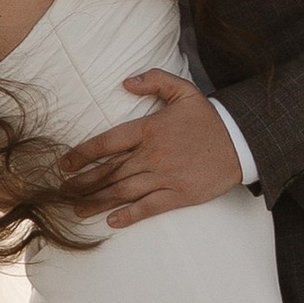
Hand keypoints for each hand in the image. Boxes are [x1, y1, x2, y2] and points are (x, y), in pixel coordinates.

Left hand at [54, 74, 246, 231]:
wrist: (241, 141)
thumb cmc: (208, 117)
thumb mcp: (183, 90)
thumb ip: (154, 81)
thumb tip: (125, 82)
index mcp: (149, 129)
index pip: (107, 143)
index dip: (82, 154)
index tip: (64, 165)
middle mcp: (153, 155)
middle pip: (109, 171)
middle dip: (83, 183)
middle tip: (62, 192)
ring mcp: (166, 177)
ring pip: (123, 192)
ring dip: (98, 202)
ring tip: (78, 210)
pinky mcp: (179, 195)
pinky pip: (149, 208)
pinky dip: (129, 215)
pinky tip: (112, 221)